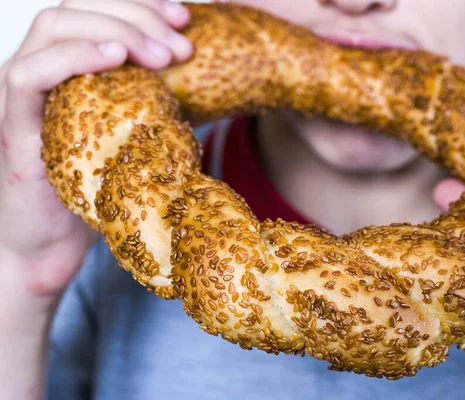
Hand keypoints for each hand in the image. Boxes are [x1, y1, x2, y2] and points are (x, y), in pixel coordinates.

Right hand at [0, 0, 191, 307]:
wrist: (54, 245)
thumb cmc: (97, 189)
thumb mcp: (136, 133)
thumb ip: (158, 101)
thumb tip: (206, 81)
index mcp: (69, 64)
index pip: (96, 7)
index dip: (141, 3)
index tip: (185, 17)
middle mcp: (40, 67)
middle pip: (77, 6)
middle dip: (137, 15)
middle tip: (181, 44)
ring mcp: (23, 94)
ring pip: (54, 27)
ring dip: (115, 30)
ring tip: (162, 56)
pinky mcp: (15, 125)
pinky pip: (30, 74)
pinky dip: (74, 56)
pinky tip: (116, 58)